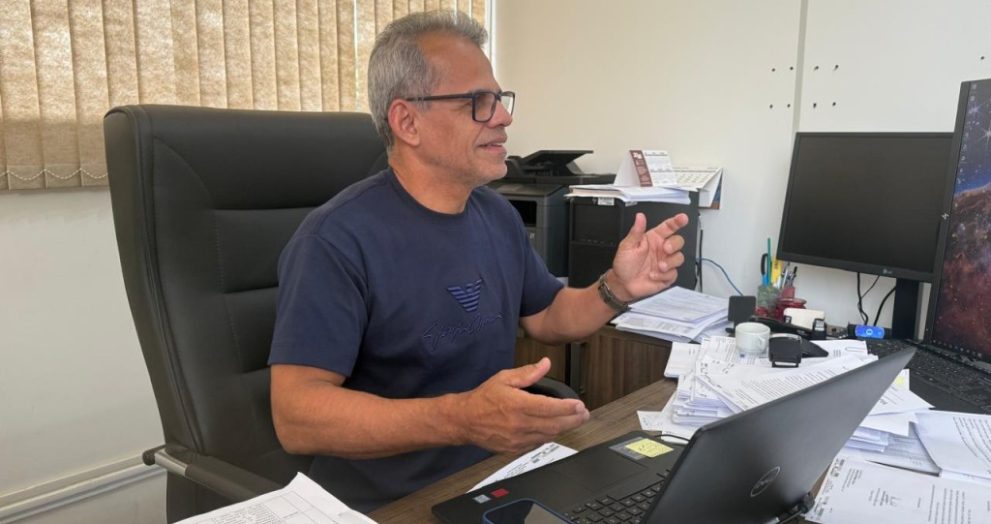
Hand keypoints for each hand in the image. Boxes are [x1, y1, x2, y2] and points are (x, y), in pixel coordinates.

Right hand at [455, 358, 589, 453]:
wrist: (465, 420)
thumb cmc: (483, 398)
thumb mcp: (504, 378)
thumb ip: (527, 373)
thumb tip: (545, 364)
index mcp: (518, 405)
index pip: (551, 408)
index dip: (569, 408)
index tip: (580, 405)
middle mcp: (519, 424)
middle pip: (555, 425)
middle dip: (573, 420)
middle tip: (583, 414)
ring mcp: (518, 439)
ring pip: (549, 436)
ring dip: (563, 428)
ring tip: (573, 420)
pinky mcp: (515, 449)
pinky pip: (538, 443)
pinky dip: (549, 436)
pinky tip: (554, 429)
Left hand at [609, 213, 688, 301]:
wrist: (623, 284)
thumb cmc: (624, 264)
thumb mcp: (627, 246)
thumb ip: (636, 231)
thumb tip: (640, 217)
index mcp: (653, 239)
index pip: (668, 227)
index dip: (677, 221)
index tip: (683, 218)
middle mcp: (661, 249)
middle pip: (678, 241)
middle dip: (674, 244)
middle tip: (665, 249)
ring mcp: (665, 262)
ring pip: (679, 257)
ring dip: (670, 262)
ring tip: (658, 267)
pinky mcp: (667, 275)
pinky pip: (674, 273)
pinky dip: (664, 275)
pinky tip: (654, 276)